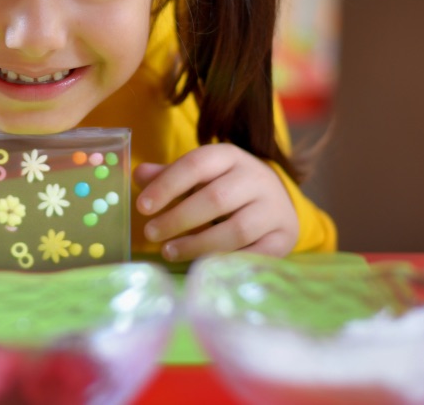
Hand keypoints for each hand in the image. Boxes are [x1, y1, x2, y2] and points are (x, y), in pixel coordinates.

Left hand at [133, 143, 297, 261]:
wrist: (275, 201)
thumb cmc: (224, 188)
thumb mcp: (199, 175)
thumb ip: (169, 175)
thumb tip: (138, 175)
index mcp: (230, 156)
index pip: (197, 164)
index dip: (167, 185)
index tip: (143, 207)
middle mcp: (257, 178)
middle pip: (216, 198)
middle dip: (178, 218)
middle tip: (150, 233)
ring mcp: (274, 208)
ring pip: (236, 230)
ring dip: (198, 244)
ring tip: (168, 251)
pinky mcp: (284, 236)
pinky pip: (255, 255)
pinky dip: (226, 262)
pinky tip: (202, 266)